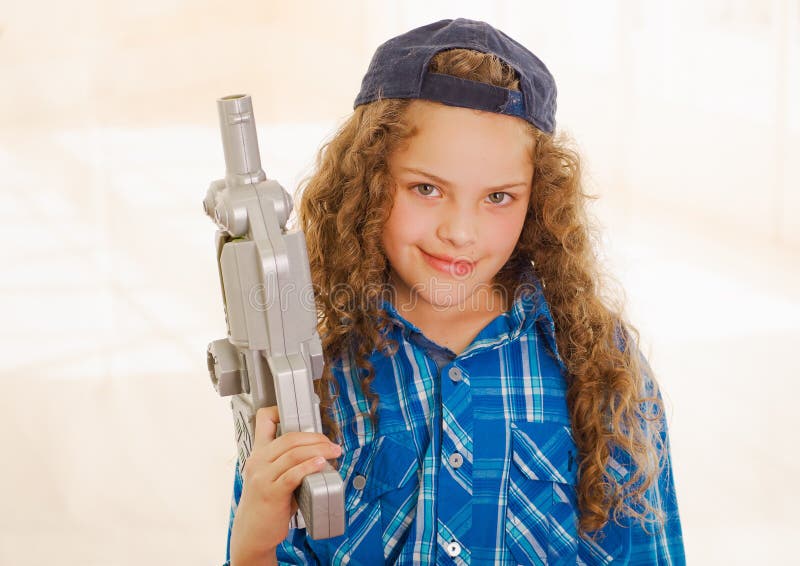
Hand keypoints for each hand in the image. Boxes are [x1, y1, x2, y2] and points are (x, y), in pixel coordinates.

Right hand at [229, 406, 341, 564]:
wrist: (252, 533)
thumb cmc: (266, 504)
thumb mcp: (271, 476)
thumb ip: (286, 462)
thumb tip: (316, 451)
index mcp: (258, 453)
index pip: (263, 420)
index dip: (280, 411)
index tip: (303, 415)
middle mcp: (258, 461)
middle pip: (289, 437)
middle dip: (315, 437)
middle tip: (331, 444)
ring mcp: (263, 477)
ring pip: (294, 453)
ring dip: (319, 450)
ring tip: (334, 452)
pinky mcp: (272, 493)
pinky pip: (293, 474)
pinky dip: (310, 466)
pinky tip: (321, 464)